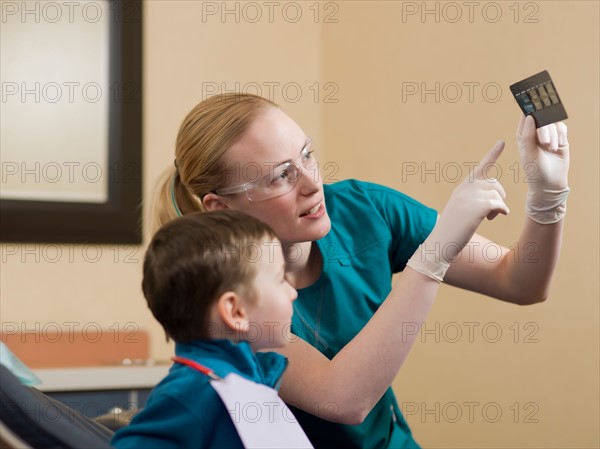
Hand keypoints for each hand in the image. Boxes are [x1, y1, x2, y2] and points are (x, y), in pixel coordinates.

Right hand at [432, 140, 509, 261]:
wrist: (441, 243)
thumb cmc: (453, 230)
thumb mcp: (462, 209)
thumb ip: (475, 199)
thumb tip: (496, 199)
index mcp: (462, 187)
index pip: (481, 167)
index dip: (493, 154)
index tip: (502, 142)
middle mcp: (466, 188)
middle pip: (494, 183)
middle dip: (498, 195)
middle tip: (493, 211)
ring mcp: (470, 197)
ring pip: (497, 193)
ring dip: (498, 206)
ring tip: (490, 217)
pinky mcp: (476, 207)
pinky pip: (498, 203)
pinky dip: (500, 210)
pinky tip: (494, 217)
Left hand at [517, 115, 570, 223]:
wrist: (549, 183)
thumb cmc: (534, 170)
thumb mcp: (528, 153)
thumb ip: (528, 135)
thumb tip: (529, 116)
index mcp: (523, 134)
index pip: (525, 116)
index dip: (530, 108)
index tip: (534, 103)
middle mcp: (535, 132)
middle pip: (541, 118)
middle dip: (544, 129)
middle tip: (544, 142)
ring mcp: (548, 134)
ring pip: (552, 123)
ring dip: (553, 136)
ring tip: (551, 149)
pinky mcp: (559, 138)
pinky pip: (561, 128)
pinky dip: (561, 136)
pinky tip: (558, 146)